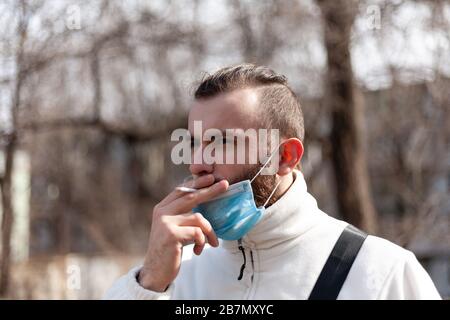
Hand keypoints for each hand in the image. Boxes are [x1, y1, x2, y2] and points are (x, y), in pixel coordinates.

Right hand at [138, 174, 227, 291]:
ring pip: (199, 218)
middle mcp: (162, 213)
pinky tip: (197, 250)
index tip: (211, 177)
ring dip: (210, 232)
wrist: (155, 271)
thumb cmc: (169, 249)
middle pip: (191, 197)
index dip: (197, 183)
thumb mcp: (173, 228)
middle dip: (210, 190)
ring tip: (212, 243)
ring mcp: (165, 223)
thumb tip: (203, 198)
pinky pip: (197, 233)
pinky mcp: (171, 235)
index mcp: (162, 208)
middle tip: (225, 185)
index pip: (181, 190)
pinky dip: (202, 242)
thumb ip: (182, 214)